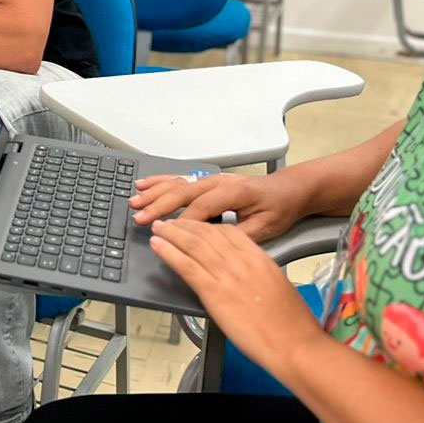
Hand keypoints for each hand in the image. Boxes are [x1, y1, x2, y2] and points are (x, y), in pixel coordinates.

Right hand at [130, 170, 305, 243]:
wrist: (288, 190)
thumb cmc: (278, 208)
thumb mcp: (266, 227)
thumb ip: (239, 235)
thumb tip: (214, 244)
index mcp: (234, 193)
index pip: (202, 208)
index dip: (183, 222)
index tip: (167, 235)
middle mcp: (219, 183)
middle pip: (183, 192)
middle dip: (159, 205)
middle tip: (140, 218)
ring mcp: (211, 180)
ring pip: (178, 184)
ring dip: (154, 193)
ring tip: (135, 200)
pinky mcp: (207, 181)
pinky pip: (180, 179)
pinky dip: (160, 182)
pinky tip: (145, 185)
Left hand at [149, 216, 323, 379]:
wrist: (294, 344)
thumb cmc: (291, 324)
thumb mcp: (277, 285)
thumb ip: (257, 273)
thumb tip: (243, 273)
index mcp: (259, 258)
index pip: (228, 232)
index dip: (206, 226)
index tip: (195, 225)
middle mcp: (242, 261)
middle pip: (207, 234)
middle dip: (186, 225)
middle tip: (171, 222)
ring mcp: (227, 276)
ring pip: (193, 245)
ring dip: (172, 233)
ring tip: (159, 228)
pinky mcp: (214, 293)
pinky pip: (187, 266)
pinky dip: (169, 253)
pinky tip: (158, 245)